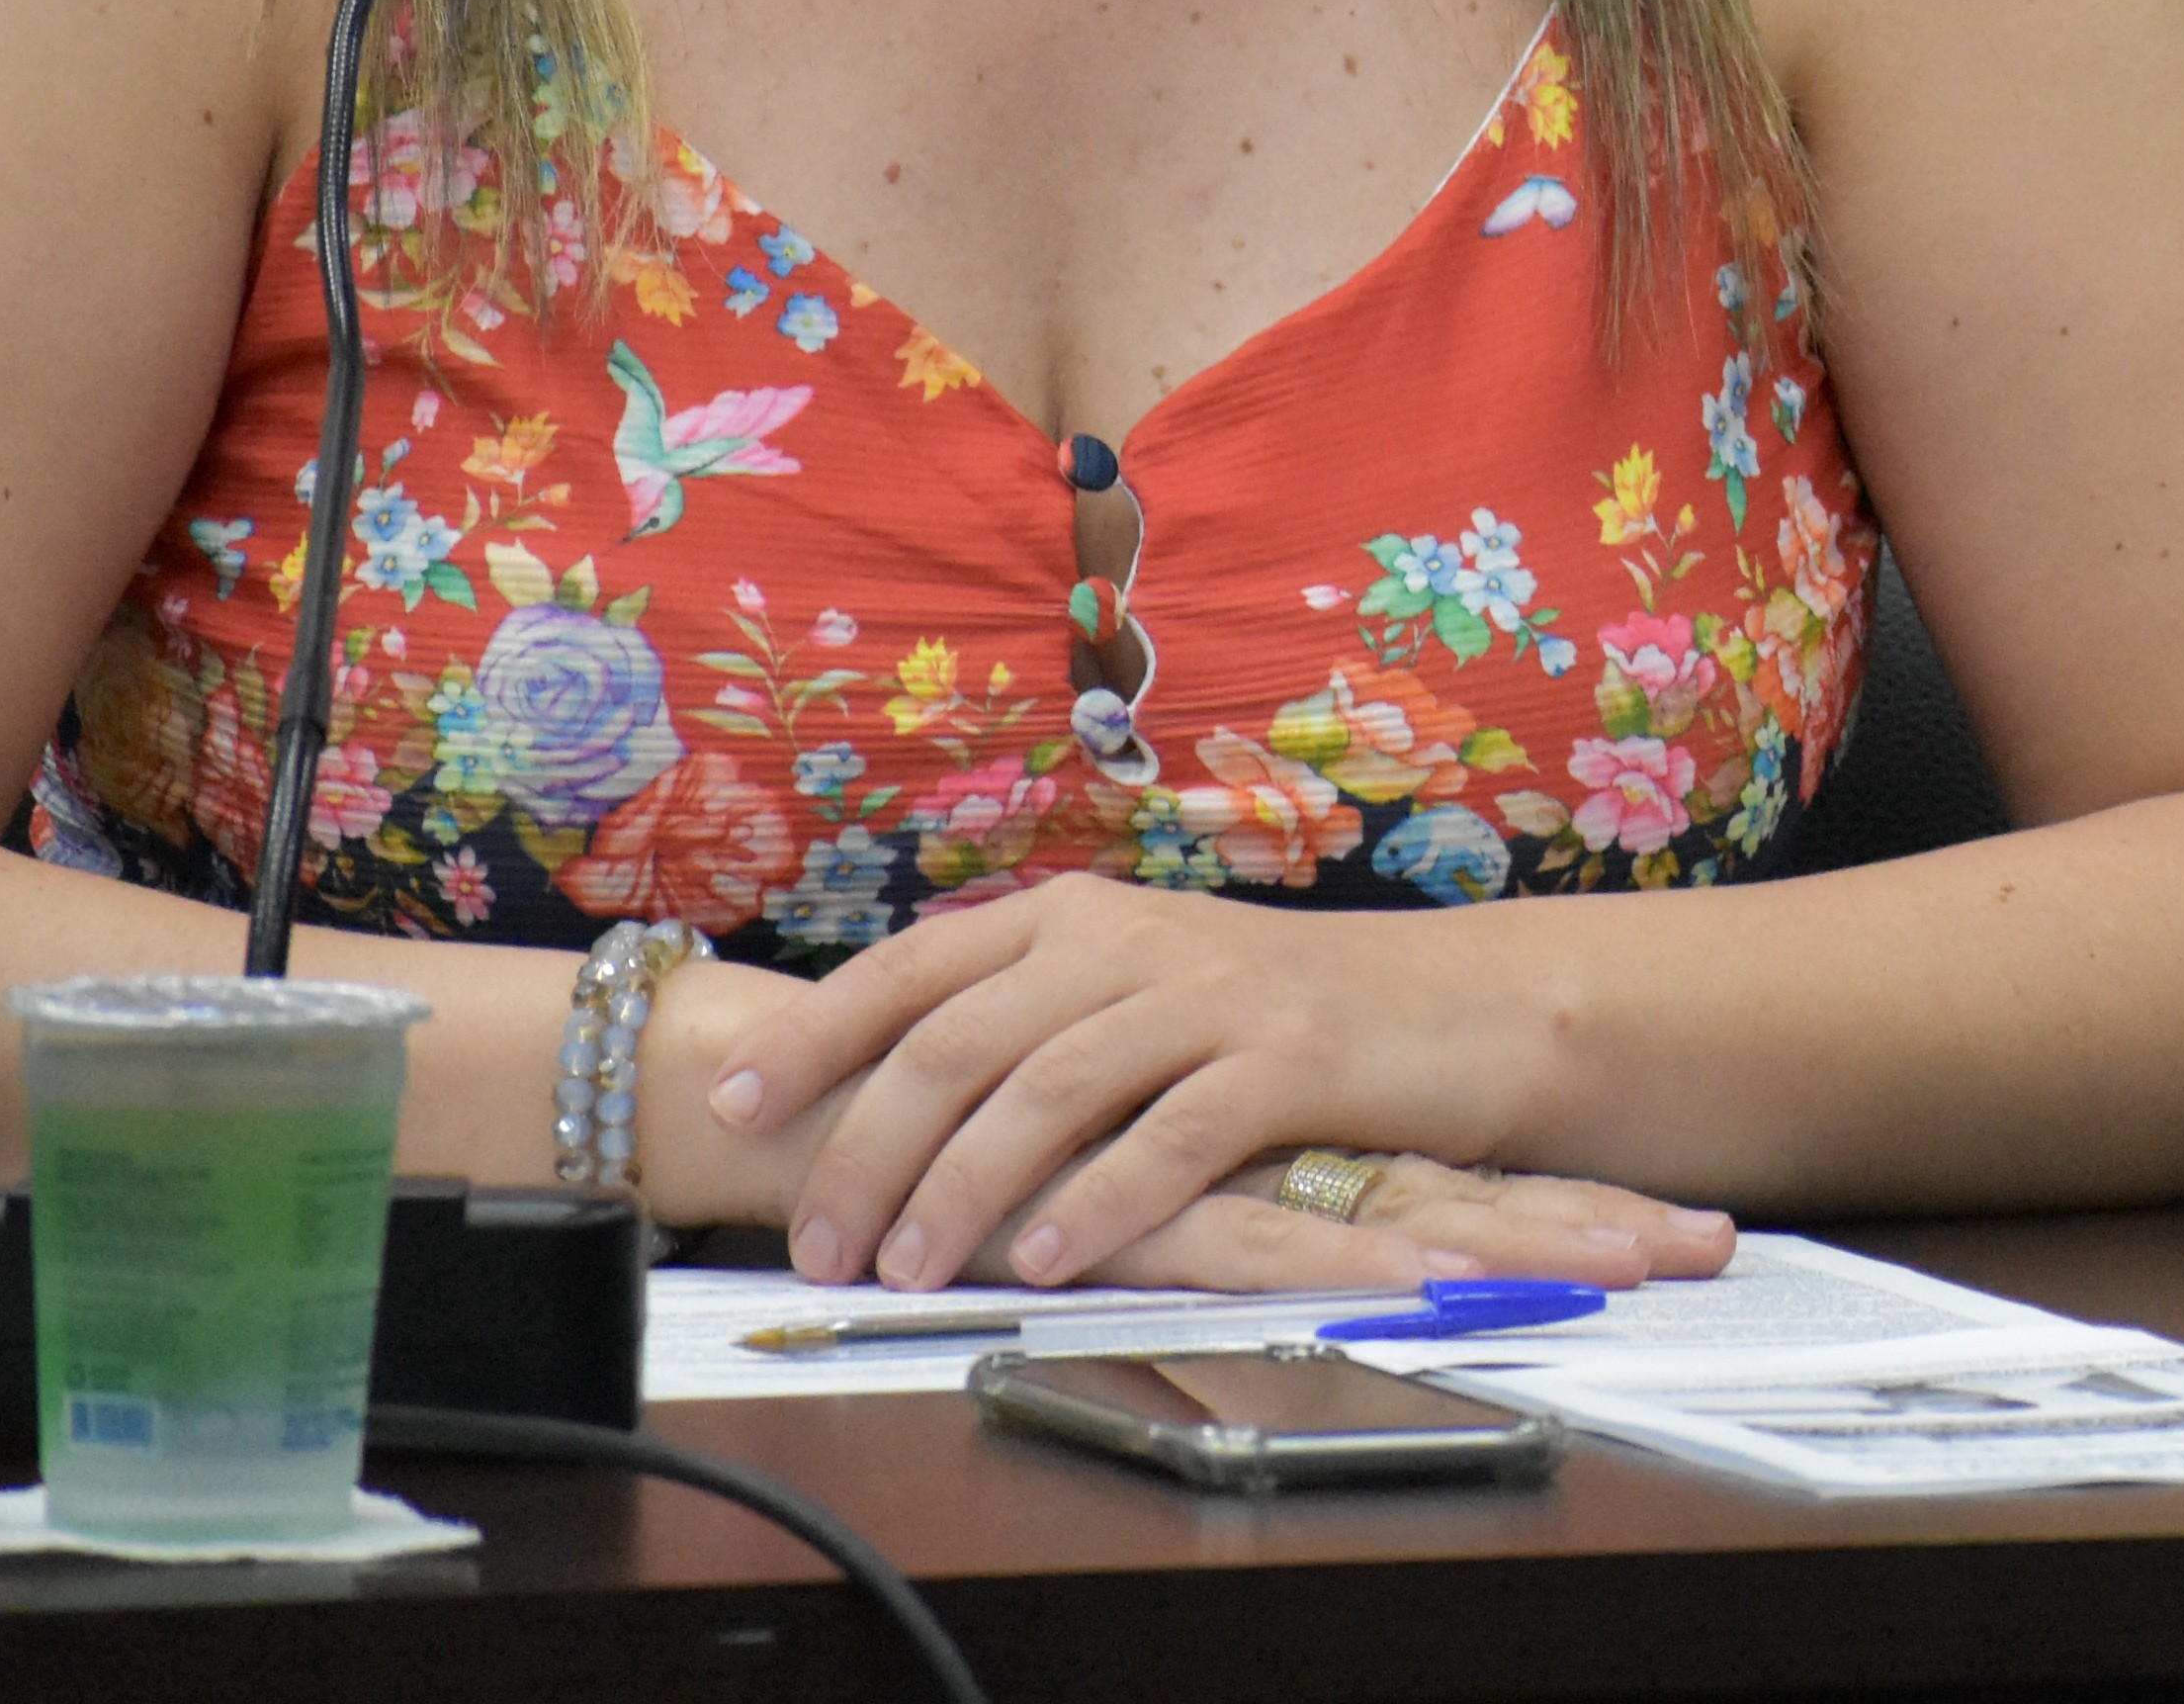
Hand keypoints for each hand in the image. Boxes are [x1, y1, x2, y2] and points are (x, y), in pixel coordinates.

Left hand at [706, 870, 1732, 1296]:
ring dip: (962, 1190)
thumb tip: (882, 1090)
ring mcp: (1208, 994)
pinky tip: (1048, 1259)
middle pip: (959, 1041)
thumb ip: (1026, 1021)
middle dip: (868, 1147)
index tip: (727, 1104)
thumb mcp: (1137, 990)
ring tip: (907, 1270)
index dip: (814, 1035)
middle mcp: (1127, 938)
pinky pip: (1168, 1136)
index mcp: (1074, 915)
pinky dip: (1100, 1201)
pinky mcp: (1284, 1060)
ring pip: (1047, 1090)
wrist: (1456, 1008)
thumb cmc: (1278, 1019)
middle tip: (816, 1243)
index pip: (911, 970)